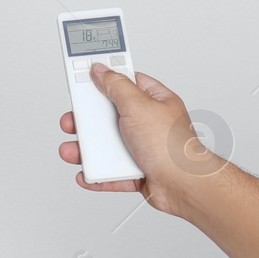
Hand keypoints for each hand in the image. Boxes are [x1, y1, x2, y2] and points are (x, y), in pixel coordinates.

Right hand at [57, 64, 223, 215]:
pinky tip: (89, 172)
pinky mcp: (137, 171)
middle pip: (108, 115)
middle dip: (87, 120)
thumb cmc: (173, 147)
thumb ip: (116, 85)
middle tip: (73, 120)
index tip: (84, 74)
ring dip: (87, 150)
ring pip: (106, 145)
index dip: (104, 78)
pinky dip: (97, 173)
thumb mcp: (138, 105)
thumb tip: (101, 71)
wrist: (185, 187)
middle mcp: (147, 123)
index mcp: (153, 101)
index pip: (125, 82)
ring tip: (74, 151)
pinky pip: (110, 171)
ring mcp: (142, 148)